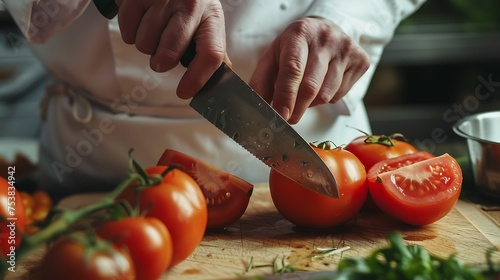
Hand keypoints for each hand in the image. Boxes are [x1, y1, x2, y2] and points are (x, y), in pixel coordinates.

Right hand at [116, 0, 227, 98]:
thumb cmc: (188, 5)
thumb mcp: (206, 22)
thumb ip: (210, 50)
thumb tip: (217, 82)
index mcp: (212, 16)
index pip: (210, 53)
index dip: (197, 78)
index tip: (184, 92)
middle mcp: (191, 4)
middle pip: (170, 53)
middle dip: (161, 63)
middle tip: (162, 56)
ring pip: (145, 44)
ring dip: (146, 45)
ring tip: (153, 30)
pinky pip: (127, 30)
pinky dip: (130, 32)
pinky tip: (140, 20)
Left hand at [249, 17, 369, 123]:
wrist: (327, 30)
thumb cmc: (296, 46)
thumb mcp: (273, 56)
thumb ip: (261, 80)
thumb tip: (258, 105)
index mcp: (300, 33)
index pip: (293, 69)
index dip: (285, 95)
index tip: (280, 115)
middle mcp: (326, 39)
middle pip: (311, 86)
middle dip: (297, 109)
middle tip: (289, 118)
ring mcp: (346, 49)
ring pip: (327, 95)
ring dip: (311, 104)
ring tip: (305, 94)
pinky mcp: (361, 61)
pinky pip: (340, 95)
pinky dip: (327, 98)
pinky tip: (323, 85)